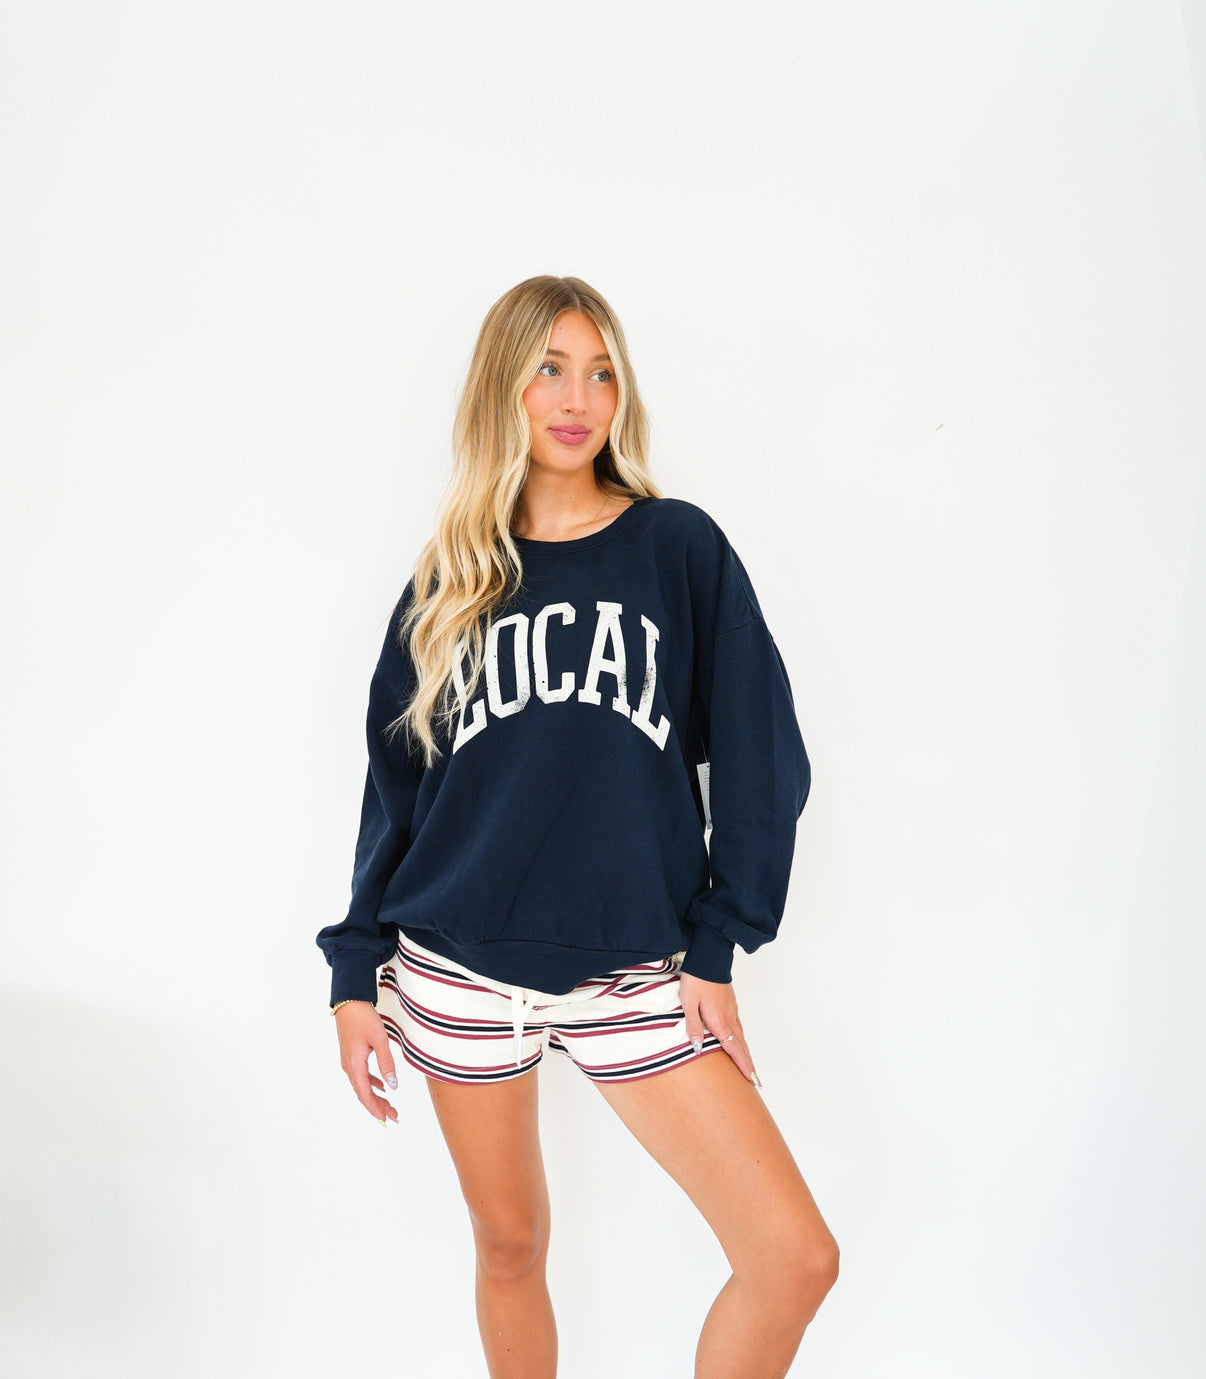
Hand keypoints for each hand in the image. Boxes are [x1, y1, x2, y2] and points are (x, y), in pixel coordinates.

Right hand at [333, 1001, 399, 1123]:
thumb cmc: (363, 1018)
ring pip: (362, 1086)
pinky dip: (371, 1084)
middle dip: (378, 1106)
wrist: (349, 1002)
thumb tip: (393, 1084)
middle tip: (394, 1116)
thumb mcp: (379, 1039)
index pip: (365, 1095)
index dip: (376, 1109)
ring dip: (375, 1097)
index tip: (387, 1119)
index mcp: (355, 1065)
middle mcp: (349, 1067)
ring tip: (390, 1105)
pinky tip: (381, 1086)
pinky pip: (361, 1076)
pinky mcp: (351, 1055)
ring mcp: (348, 1062)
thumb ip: (386, 1063)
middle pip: (364, 1093)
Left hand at [678, 971, 761, 1087]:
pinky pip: (738, 1026)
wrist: (709, 957)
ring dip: (747, 1053)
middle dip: (749, 1064)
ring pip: (741, 1036)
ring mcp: (732, 1009)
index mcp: (719, 1020)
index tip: (752, 1080)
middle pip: (742, 1045)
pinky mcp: (731, 1003)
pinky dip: (742, 1039)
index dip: (742, 1065)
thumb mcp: (688, 1003)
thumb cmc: (696, 979)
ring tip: (750, 1066)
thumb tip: (698, 1049)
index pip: (733, 1048)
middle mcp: (729, 1017)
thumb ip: (694, 1026)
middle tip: (757, 1081)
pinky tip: (740, 1042)